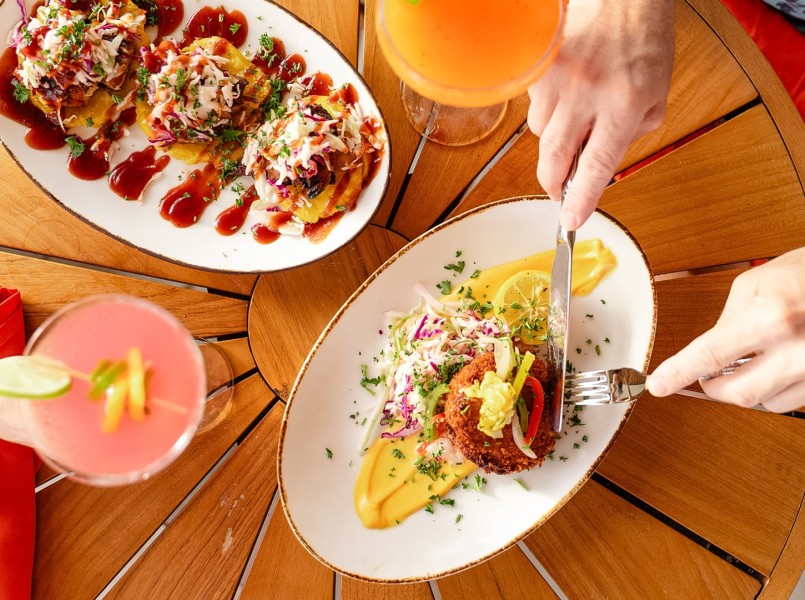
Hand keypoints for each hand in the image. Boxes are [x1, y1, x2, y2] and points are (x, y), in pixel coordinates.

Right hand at [527, 0, 674, 229]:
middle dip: (554, 184)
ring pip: (541, 134)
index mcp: (623, 104)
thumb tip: (602, 159)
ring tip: (575, 119)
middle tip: (559, 192)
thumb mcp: (657, 90)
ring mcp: (557, 82)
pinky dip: (550, 110)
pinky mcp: (538, 71)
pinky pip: (536, 106)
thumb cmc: (642, 36)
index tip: (571, 220)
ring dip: (555, 139)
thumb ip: (632, 130)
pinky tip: (568, 91)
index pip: (596, 166)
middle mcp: (586, 95)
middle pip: (556, 159)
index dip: (582, 198)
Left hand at [647, 247, 804, 412]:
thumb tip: (707, 353)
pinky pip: (792, 401)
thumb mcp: (757, 284)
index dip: (679, 373)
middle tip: (710, 372)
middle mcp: (797, 349)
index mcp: (772, 317)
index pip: (710, 355)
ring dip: (751, 387)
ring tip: (760, 357)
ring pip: (765, 402)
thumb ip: (728, 320)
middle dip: (715, 387)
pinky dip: (777, 387)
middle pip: (737, 393)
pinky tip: (781, 362)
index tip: (658, 385)